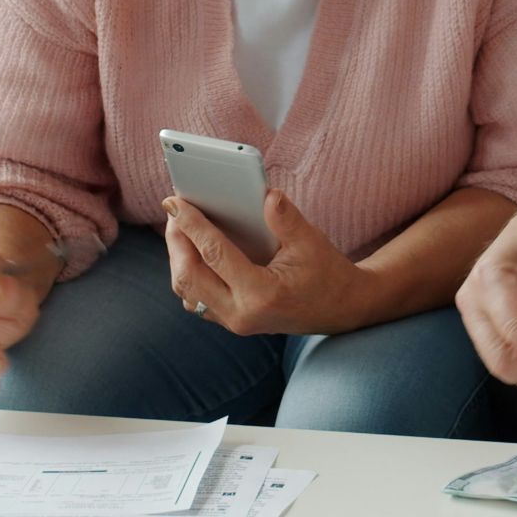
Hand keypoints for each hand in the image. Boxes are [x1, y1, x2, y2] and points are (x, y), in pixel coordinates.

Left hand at [162, 191, 367, 335]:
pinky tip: (192, 251)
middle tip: (173, 213)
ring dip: (178, 259)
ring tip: (178, 228)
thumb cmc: (328, 274)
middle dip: (176, 242)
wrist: (342, 309)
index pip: (214, 254)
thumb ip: (286, 218)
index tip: (175, 202)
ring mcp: (234, 322)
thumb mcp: (311, 241)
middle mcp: (241, 314)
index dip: (192, 224)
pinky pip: (196, 300)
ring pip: (186, 292)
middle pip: (188, 276)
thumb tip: (265, 194)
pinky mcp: (232, 321)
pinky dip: (189, 274)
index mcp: (261, 294)